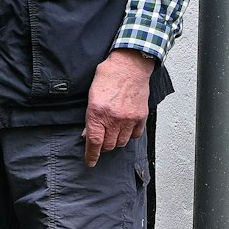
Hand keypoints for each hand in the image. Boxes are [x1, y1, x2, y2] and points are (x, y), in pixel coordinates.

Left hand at [83, 48, 154, 166]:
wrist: (129, 66)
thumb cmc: (107, 77)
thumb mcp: (91, 96)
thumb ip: (90, 117)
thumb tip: (88, 134)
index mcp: (98, 114)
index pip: (94, 142)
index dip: (91, 155)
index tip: (90, 162)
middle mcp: (114, 119)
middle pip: (108, 145)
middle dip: (102, 146)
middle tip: (99, 141)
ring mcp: (129, 118)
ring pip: (121, 142)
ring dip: (115, 141)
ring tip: (111, 133)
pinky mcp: (141, 116)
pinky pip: (135, 135)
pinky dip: (129, 135)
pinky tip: (124, 129)